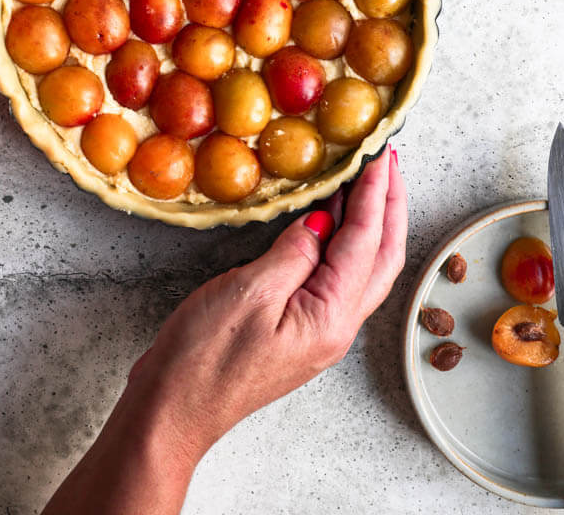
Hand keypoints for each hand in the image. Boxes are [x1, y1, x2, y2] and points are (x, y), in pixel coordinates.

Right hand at [47, 148, 405, 514]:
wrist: (174, 410)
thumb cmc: (204, 359)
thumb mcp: (249, 292)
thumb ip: (294, 252)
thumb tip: (322, 221)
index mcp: (331, 317)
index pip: (366, 242)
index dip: (374, 194)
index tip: (379, 153)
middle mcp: (336, 326)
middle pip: (381, 256)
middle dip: (389, 205)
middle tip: (388, 159)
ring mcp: (319, 329)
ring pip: (362, 266)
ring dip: (370, 220)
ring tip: (368, 179)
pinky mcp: (298, 327)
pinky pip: (335, 275)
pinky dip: (342, 239)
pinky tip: (328, 217)